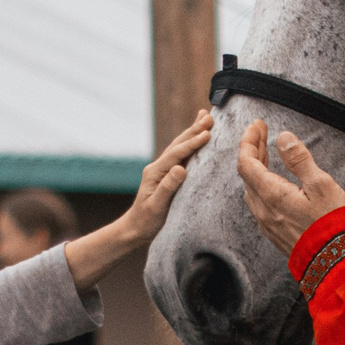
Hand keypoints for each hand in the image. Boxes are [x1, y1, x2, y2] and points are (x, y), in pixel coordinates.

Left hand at [118, 109, 213, 244]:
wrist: (136, 228)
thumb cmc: (147, 220)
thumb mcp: (157, 205)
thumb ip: (168, 186)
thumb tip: (180, 168)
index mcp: (155, 172)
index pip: (177, 154)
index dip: (192, 143)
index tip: (207, 133)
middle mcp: (158, 167)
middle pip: (178, 144)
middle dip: (194, 129)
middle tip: (209, 116)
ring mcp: (163, 170)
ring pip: (180, 147)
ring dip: (192, 132)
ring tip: (204, 117)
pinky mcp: (168, 175)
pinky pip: (182, 156)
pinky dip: (191, 144)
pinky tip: (198, 138)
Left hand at [236, 120, 344, 254]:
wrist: (338, 264)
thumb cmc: (334, 223)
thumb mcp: (321, 185)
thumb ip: (299, 160)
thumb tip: (282, 138)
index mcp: (272, 195)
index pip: (247, 162)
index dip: (249, 141)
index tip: (257, 124)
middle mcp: (263, 210)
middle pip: (247, 174)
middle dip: (252, 150)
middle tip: (261, 132)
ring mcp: (267, 224)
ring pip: (252, 189)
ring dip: (256, 167)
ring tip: (266, 152)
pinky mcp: (275, 233)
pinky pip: (259, 203)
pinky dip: (261, 184)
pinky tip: (273, 180)